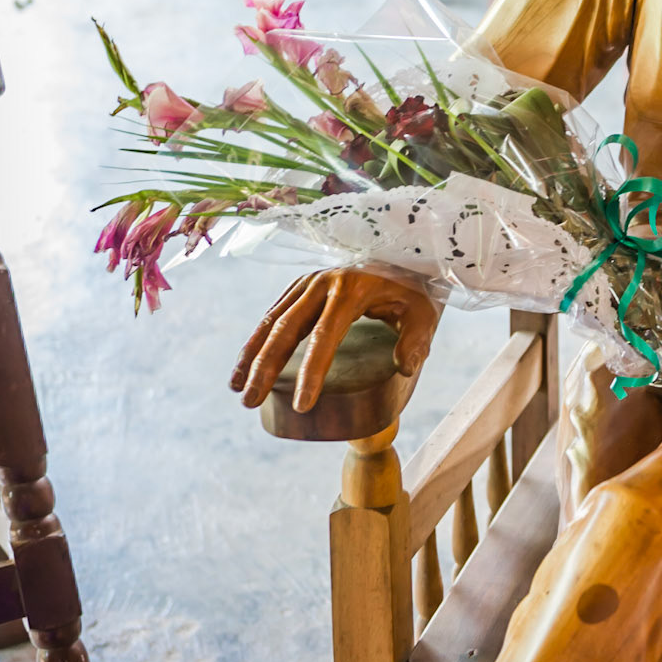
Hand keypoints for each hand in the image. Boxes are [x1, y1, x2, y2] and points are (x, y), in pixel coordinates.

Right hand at [231, 268, 438, 412]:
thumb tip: (404, 367)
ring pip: (273, 320)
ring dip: (252, 355)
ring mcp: (309, 281)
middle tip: (250, 402)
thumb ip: (417, 340)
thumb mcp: (425, 314)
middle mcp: (324, 282)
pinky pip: (274, 314)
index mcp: (352, 289)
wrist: (405, 257)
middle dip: (265, 367)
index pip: (325, 335)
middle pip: (287, 328)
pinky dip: (257, 340)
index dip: (312, 371)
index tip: (303, 404)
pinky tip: (246, 365)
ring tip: (237, 389)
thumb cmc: (414, 292)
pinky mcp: (302, 286)